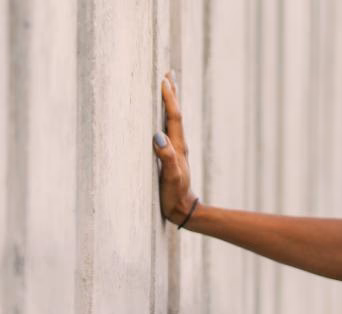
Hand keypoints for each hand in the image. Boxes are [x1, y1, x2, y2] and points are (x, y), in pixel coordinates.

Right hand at [152, 70, 198, 224]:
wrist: (183, 210)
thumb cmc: (174, 195)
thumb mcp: (170, 177)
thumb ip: (166, 157)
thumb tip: (158, 135)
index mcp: (177, 147)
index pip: (173, 117)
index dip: (169, 98)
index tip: (164, 79)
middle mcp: (178, 145)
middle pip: (175, 114)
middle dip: (171, 94)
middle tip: (169, 73)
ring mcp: (175, 150)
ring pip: (172, 120)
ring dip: (169, 103)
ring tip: (167, 87)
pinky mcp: (171, 156)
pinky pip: (168, 130)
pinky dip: (165, 117)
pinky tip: (161, 117)